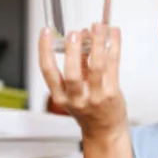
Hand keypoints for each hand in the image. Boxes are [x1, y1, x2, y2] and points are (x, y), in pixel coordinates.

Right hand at [38, 23, 127, 139]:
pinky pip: (113, 65)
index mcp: (61, 96)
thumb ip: (78, 64)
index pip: (48, 71)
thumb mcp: (74, 90)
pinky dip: (114, 46)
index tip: (45, 32)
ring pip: (96, 67)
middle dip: (72, 50)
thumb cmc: (88, 109)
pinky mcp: (112, 93)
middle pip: (72, 72)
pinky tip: (113, 34)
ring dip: (97, 44)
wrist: (104, 129)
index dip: (44, 50)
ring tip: (97, 27)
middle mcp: (76, 98)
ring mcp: (96, 97)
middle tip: (74, 33)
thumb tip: (82, 36)